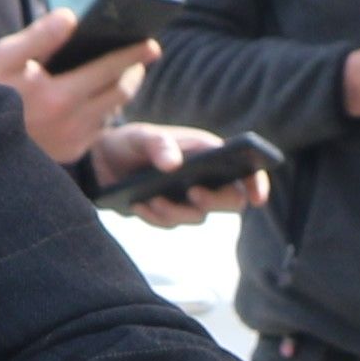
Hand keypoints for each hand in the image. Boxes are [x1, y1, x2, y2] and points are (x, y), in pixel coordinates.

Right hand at [0, 12, 148, 168]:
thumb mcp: (4, 57)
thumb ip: (40, 36)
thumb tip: (72, 18)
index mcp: (57, 97)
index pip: (109, 70)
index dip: (134, 54)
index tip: (152, 43)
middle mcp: (71, 124)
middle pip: (120, 92)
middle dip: (135, 70)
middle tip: (144, 52)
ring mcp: (73, 142)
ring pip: (113, 111)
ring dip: (121, 90)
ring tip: (123, 69)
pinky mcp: (71, 154)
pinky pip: (99, 127)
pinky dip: (104, 109)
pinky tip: (98, 93)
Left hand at [91, 124, 264, 224]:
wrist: (102, 163)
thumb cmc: (130, 143)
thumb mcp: (139, 136)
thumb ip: (157, 144)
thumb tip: (174, 165)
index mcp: (208, 152)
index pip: (245, 169)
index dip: (257, 183)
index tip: (257, 197)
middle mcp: (206, 178)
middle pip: (231, 200)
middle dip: (215, 200)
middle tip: (194, 192)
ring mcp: (188, 198)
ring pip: (198, 217)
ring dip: (175, 210)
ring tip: (150, 198)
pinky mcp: (169, 213)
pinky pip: (171, 224)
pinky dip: (155, 216)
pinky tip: (137, 204)